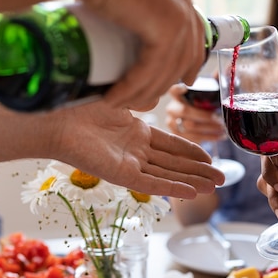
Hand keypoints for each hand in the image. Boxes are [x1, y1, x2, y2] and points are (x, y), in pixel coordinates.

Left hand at [52, 99, 223, 198]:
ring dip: (192, 181)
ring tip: (215, 187)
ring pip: (167, 175)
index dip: (191, 151)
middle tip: (222, 179)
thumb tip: (158, 85)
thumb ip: (140, 99)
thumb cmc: (80, 105)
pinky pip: (151, 183)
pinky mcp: (119, 174)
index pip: (170, 145)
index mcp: (135, 133)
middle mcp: (134, 151)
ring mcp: (128, 163)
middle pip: (173, 163)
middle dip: (199, 171)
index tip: (211, 157)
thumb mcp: (119, 98)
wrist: (54, 118)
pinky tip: (192, 192)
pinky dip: (171, 187)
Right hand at [85, 0, 204, 110]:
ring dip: (144, 90)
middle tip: (154, 99)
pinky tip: (117, 98)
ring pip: (167, 68)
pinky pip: (152, 71)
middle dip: (174, 79)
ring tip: (122, 101)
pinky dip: (133, 88)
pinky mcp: (166, 31)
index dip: (188, 57)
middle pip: (187, 51)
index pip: (191, 28)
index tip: (182, 78)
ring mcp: (178, 15)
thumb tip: (111, 7)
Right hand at [165, 84, 225, 142]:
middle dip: (204, 115)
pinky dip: (209, 137)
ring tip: (223, 128)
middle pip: (184, 111)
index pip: (174, 89)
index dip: (178, 88)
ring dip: (209, 128)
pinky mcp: (178, 136)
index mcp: (177, 94)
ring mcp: (172, 122)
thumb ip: (216, 80)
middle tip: (219, 118)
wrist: (199, 122)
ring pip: (189, 126)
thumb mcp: (210, 90)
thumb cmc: (204, 103)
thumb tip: (228, 69)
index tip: (186, 88)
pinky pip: (192, 138)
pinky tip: (219, 135)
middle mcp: (172, 108)